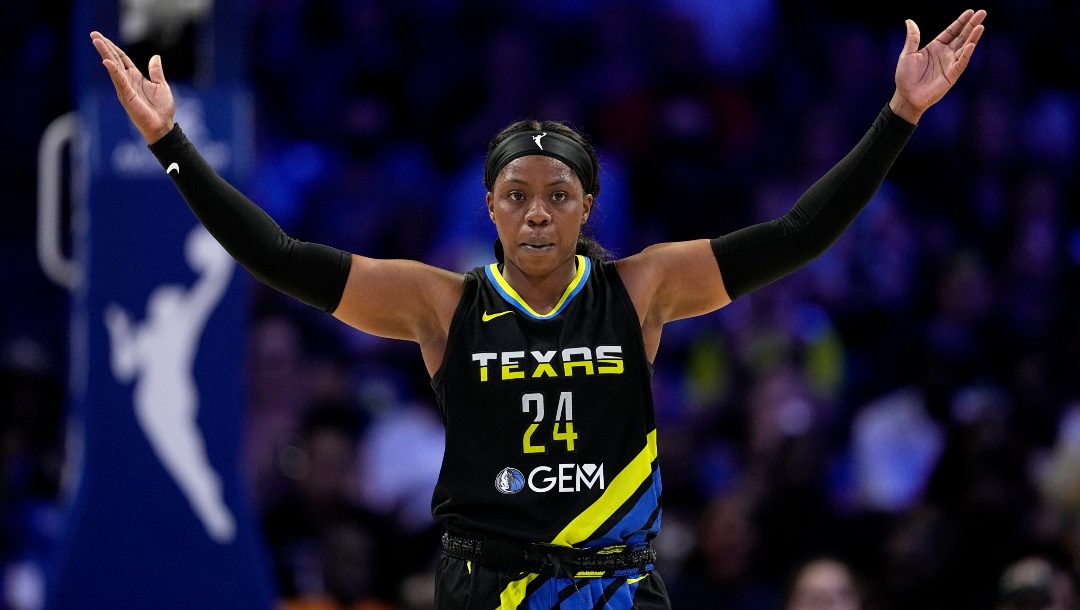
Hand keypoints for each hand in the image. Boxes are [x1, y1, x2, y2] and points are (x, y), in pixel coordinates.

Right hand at [90, 31, 175, 144]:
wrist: (163, 125)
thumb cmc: (162, 109)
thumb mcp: (161, 85)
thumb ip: (156, 71)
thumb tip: (155, 56)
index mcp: (135, 77)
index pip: (121, 58)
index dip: (113, 47)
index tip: (102, 37)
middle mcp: (127, 81)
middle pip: (113, 59)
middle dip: (104, 46)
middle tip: (93, 34)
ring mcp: (125, 88)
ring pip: (113, 67)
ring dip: (105, 54)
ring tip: (96, 41)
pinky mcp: (126, 96)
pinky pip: (119, 81)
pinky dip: (113, 71)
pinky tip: (106, 61)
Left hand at [889, 9, 985, 123]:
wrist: (906, 97)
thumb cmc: (905, 77)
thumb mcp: (907, 54)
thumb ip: (912, 38)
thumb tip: (909, 21)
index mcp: (935, 47)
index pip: (951, 31)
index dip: (961, 21)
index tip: (970, 11)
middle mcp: (945, 53)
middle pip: (962, 36)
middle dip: (972, 25)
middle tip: (982, 12)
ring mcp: (950, 64)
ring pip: (965, 47)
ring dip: (973, 37)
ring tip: (980, 26)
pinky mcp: (952, 75)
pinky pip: (961, 62)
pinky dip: (966, 54)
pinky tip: (972, 44)